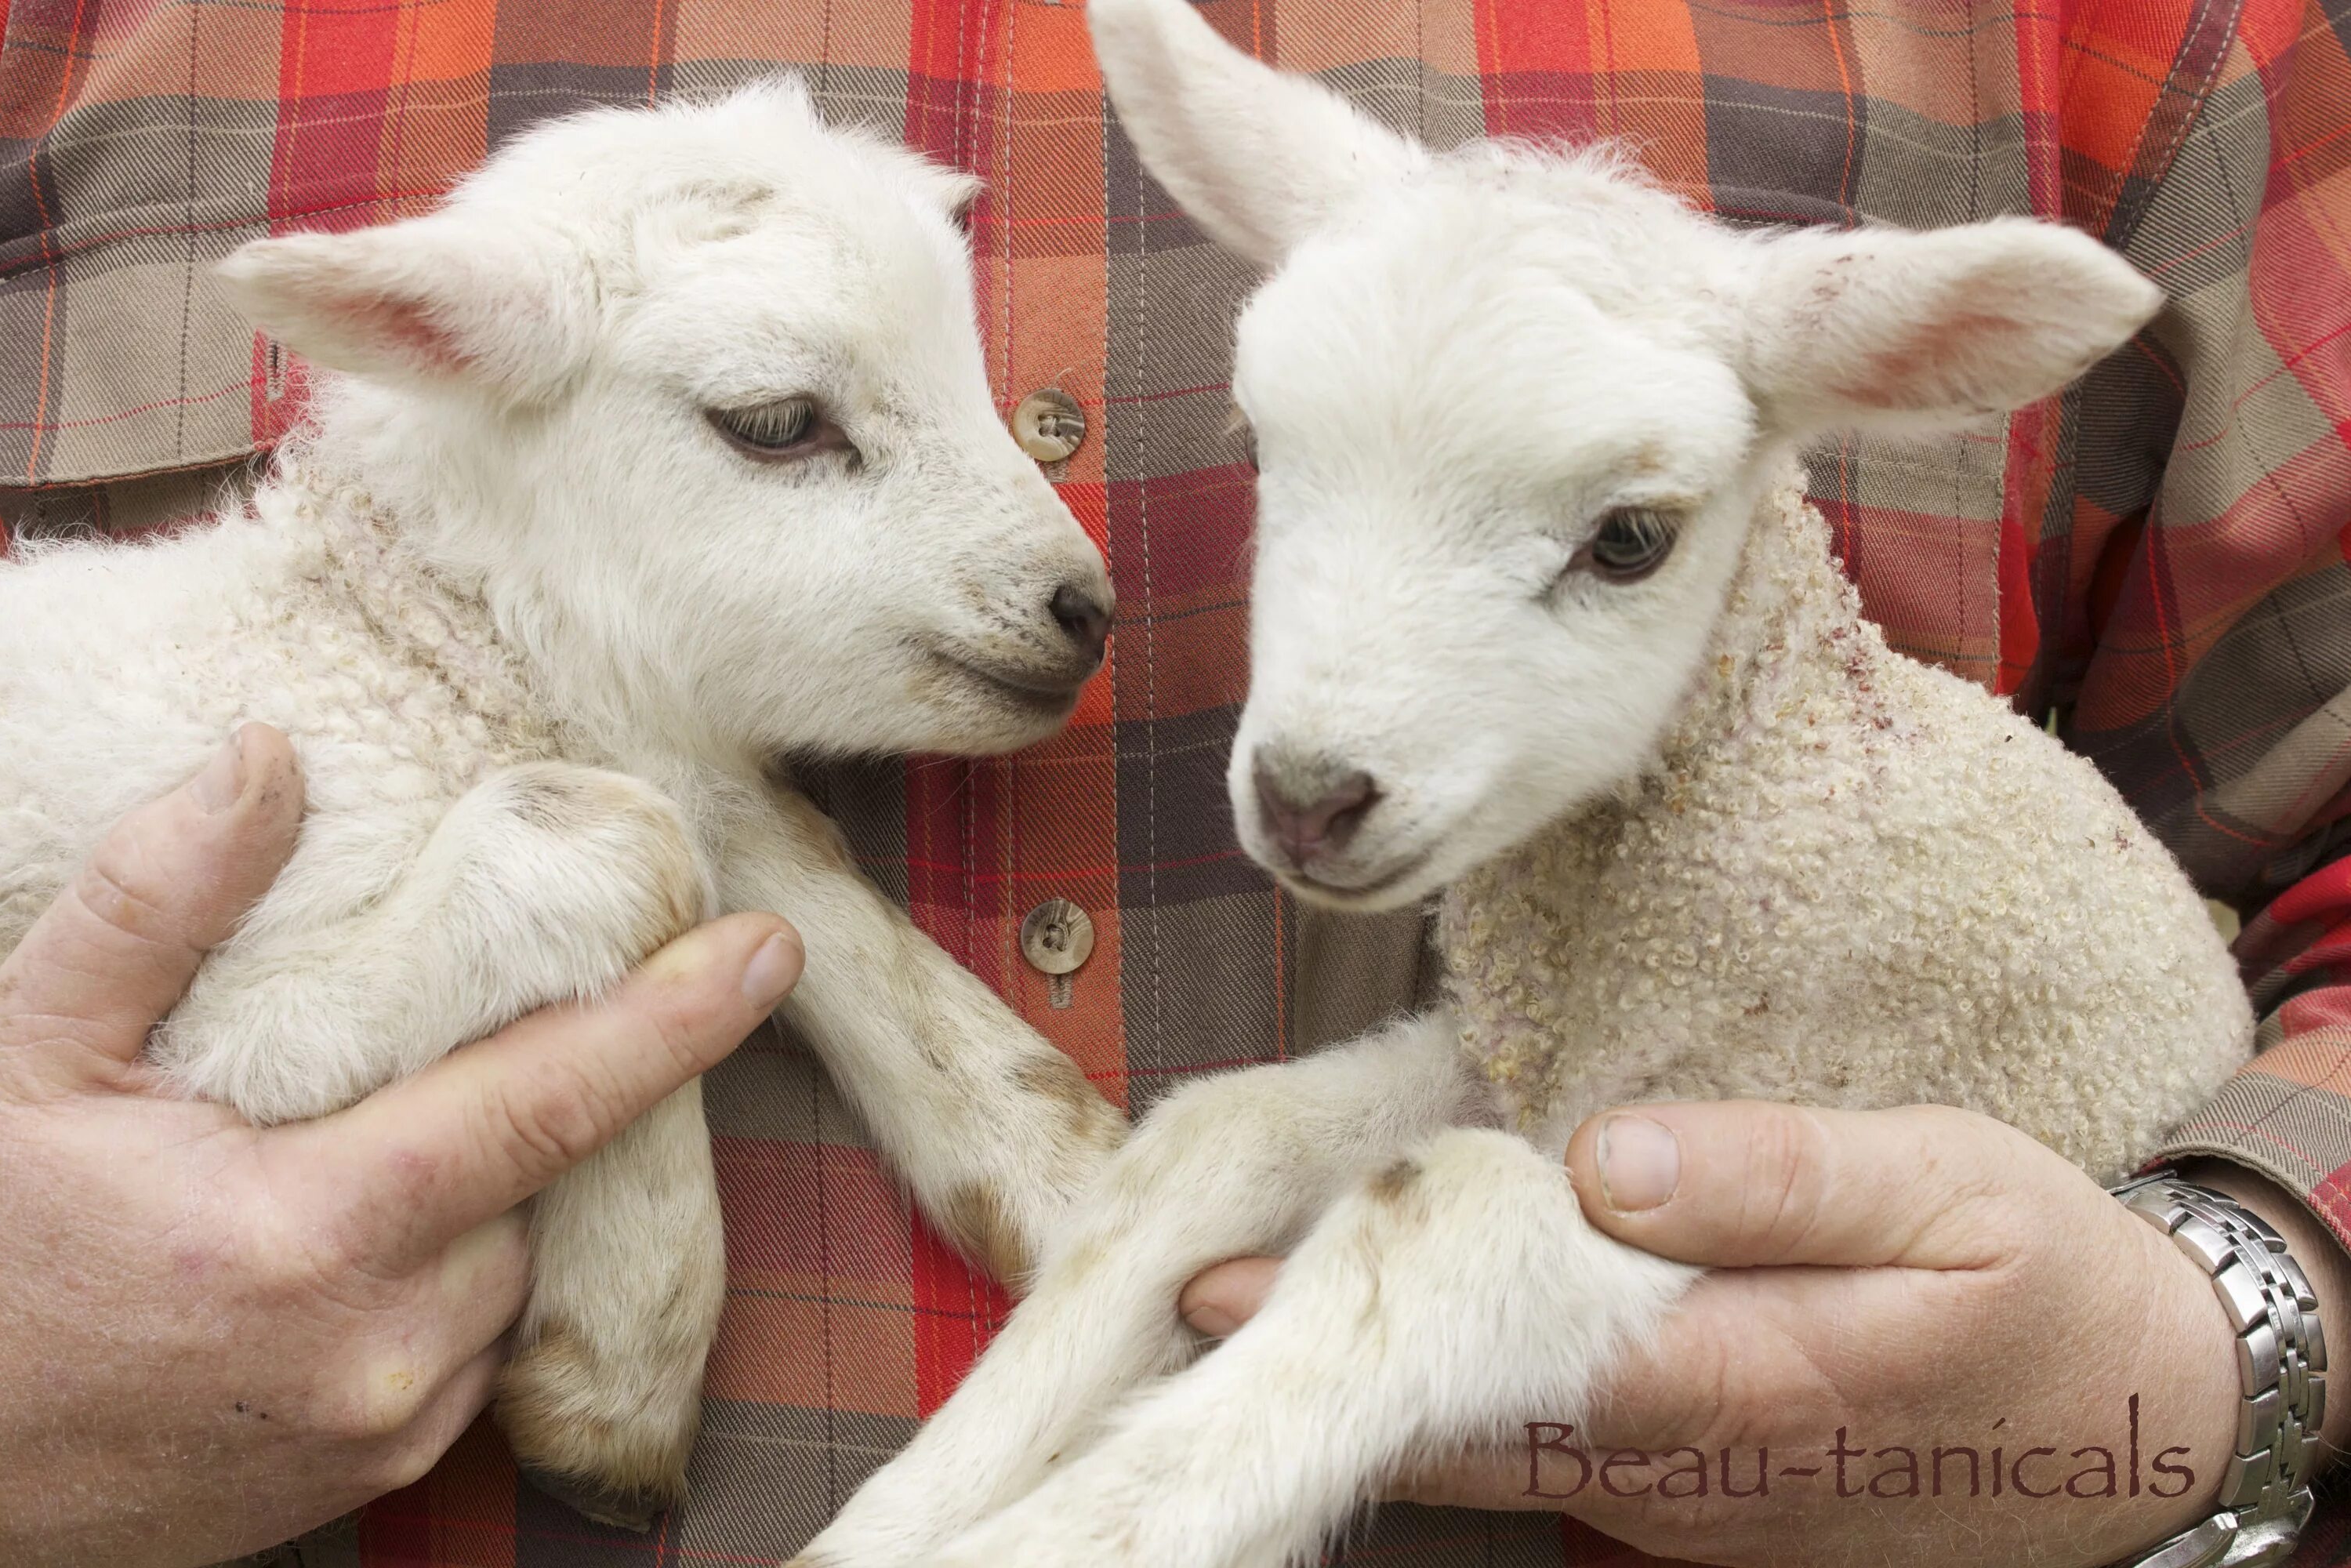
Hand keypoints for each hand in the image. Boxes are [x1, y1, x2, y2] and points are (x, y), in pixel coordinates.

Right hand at [0, 725, 802, 1567]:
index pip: (547, 1102)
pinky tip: (346, 1248)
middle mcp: (379, 1345)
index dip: (673, 1018)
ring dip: (473, 1199)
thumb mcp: (29, 1054)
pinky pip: (468, 1348)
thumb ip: (157, 905)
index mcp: (309, 1232)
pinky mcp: (373, 1475)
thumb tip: (267, 763)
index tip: (767, 947)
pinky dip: (441, 1281)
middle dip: (522, 1100)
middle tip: (449, 1041)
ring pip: (511, 1268)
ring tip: (346, 1154)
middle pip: (538, 1183)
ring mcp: (384, 1426)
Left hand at [1182, 1103, 2348, 1567]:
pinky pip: (1558, 1456)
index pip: (1504, 1363)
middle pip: (1472, 1426)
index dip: (1359, 1323)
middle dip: (1331, 1367)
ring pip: (1505, 1449)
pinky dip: (1474, 1402)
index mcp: (1734, 1383)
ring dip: (1393, 1384)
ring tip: (1273, 1305)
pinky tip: (1425, 1341)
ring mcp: (1688, 1501)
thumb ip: (1777, 1175)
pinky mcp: (1703, 1494)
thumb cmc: (2046, 1284)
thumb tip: (1606, 1157)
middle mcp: (1686, 1468)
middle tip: (1194, 1298)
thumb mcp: (1947, 1189)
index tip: (1227, 1283)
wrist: (2145, 1422)